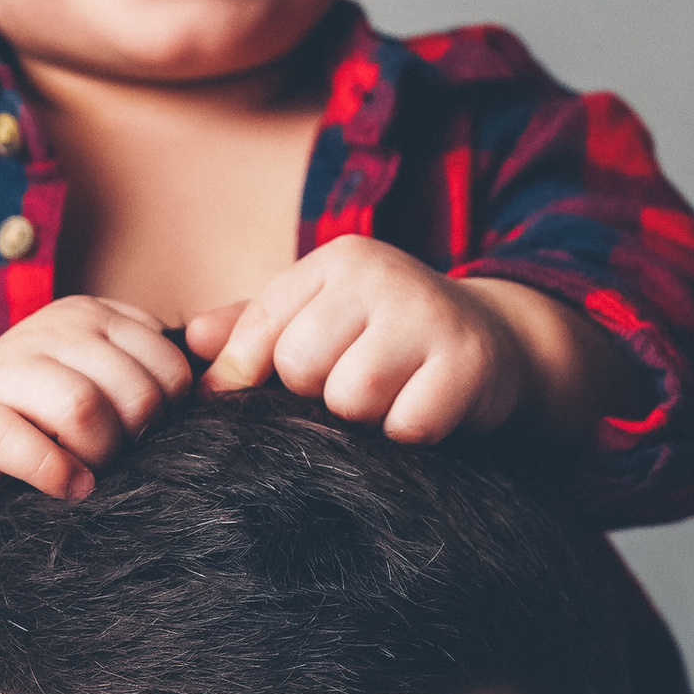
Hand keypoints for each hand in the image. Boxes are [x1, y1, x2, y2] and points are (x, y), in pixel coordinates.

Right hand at [0, 297, 192, 519]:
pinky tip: (67, 486)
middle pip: (133, 388)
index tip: (150, 431)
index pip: (168, 362)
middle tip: (119, 455)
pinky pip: (24, 447)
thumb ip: (161, 365)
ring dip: (99, 453)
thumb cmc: (47, 409)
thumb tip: (235, 361)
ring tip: (93, 469)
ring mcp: (7, 373)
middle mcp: (52, 333)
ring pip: (82, 409)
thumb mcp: (104, 372)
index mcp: (94, 317)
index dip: (171, 409)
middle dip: (137, 435)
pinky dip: (56, 474)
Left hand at [188, 240, 613, 442]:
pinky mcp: (467, 364)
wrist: (500, 343)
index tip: (246, 398)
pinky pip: (406, 426)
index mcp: (339, 260)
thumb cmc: (390, 335)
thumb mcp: (325, 314)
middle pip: (302, 366)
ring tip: (388, 400)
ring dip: (365, 419)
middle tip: (350, 391)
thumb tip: (193, 341)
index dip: (244, 375)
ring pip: (351, 399)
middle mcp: (383, 275)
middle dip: (317, 397)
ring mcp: (428, 316)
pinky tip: (424, 412)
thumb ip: (255, 326)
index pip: (261, 326)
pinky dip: (410, 434)